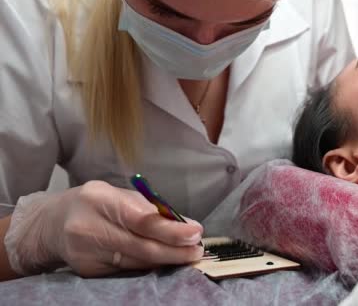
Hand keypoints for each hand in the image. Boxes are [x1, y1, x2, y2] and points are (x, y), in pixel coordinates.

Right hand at [5, 181, 203, 276]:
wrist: (52, 223)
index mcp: (100, 199)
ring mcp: (85, 252)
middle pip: (141, 246)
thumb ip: (150, 208)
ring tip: (186, 255)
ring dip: (166, 260)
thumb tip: (187, 225)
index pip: (141, 220)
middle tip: (197, 250)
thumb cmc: (96, 204)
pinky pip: (126, 270)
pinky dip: (147, 266)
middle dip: (175, 251)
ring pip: (136, 262)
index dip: (171, 230)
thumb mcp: (119, 195)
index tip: (195, 233)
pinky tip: (162, 261)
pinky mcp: (86, 270)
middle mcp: (88, 227)